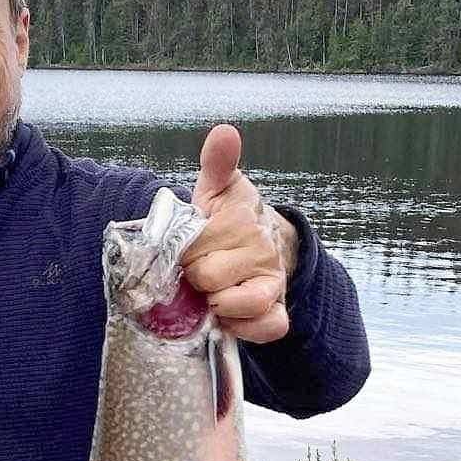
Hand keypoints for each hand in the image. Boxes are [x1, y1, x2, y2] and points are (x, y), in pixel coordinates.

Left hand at [182, 123, 296, 345]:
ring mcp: (273, 282)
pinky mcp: (278, 309)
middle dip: (194, 278)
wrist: (260, 240)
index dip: (182, 251)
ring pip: (242, 303)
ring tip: (210, 293)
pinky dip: (247, 328)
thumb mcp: (218, 187)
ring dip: (218, 303)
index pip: (194, 246)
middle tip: (197, 269)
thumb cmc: (227, 217)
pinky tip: (227, 317)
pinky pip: (270, 327)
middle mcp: (262, 250)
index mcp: (242, 220)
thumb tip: (225, 132)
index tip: (187, 247)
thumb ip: (217, 162)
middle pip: (209, 277)